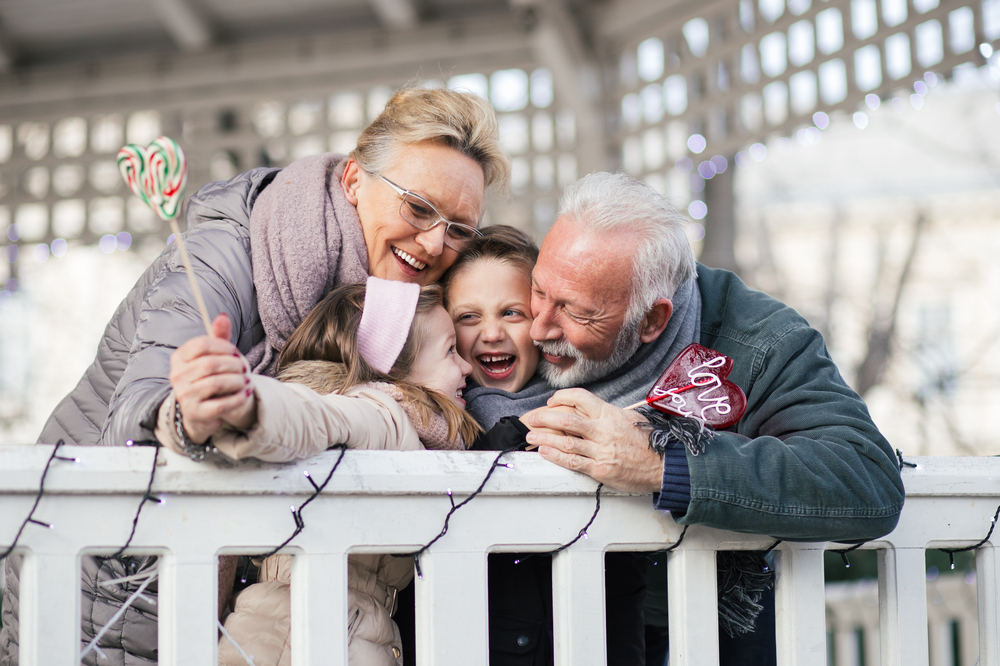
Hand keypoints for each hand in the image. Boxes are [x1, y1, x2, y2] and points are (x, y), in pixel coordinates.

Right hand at [169, 313, 252, 442]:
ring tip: (247, 381)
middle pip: (210, 364)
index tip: (236, 352)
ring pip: (216, 384)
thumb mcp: (211, 356)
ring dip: (237, 381)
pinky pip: (220, 404)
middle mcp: (177, 376)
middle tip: (245, 368)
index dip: (223, 346)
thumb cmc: (207, 377)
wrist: (199, 411)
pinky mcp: (195, 413)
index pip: (201, 344)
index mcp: (179, 358)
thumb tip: (223, 316)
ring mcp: (184, 395)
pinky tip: (245, 394)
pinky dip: (237, 398)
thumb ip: (218, 337)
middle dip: (233, 365)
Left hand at [524, 389, 662, 492]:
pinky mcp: (601, 469)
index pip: (580, 398)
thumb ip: (609, 413)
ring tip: (531, 436)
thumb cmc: (649, 441)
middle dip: (545, 417)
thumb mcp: (631, 418)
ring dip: (544, 438)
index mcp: (610, 414)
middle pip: (566, 419)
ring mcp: (601, 450)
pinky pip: (573, 462)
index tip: (552, 401)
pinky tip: (544, 452)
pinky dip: (556, 456)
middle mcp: (603, 431)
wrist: (665, 465)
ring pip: (566, 441)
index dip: (562, 397)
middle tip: (532, 418)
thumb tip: (591, 409)